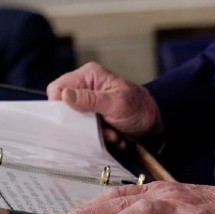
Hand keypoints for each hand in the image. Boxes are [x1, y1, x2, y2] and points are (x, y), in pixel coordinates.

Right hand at [46, 62, 161, 144]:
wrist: (157, 124)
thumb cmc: (140, 108)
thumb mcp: (116, 103)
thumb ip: (90, 100)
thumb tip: (64, 95)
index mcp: (88, 76)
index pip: (58, 88)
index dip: (59, 105)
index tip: (71, 119)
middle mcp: (85, 88)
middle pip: (65, 108)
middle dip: (82, 124)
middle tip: (101, 128)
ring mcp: (89, 105)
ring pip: (76, 124)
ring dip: (94, 133)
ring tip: (113, 133)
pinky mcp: (94, 119)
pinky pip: (87, 132)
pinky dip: (101, 137)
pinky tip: (116, 135)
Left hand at [68, 182, 214, 213]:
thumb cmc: (207, 210)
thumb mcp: (173, 205)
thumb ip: (149, 213)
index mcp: (154, 191)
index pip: (114, 195)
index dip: (90, 204)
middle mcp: (161, 194)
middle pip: (118, 201)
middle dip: (91, 212)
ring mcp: (177, 205)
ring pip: (139, 210)